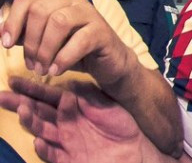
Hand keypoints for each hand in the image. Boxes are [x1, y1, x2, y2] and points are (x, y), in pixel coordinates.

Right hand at [0, 77, 144, 162]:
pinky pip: (53, 154)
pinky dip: (44, 148)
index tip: (13, 80)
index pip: (48, 96)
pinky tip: (37, 140)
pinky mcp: (69, 160)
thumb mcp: (104, 103)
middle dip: (20, 103)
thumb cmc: (122, 125)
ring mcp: (65, 142)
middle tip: (3, 95)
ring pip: (42, 131)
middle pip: (38, 113)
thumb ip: (85, 93)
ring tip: (22, 110)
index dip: (32, 89)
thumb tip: (66, 80)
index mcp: (72, 109)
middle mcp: (64, 125)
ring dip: (31, 122)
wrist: (136, 149)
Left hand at [1, 0, 133, 92]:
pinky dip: (63, 59)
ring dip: (45, 50)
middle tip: (30, 64)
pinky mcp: (102, 30)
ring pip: (58, 22)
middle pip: (40, 10)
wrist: (106, 60)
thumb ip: (22, 33)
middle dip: (29, 41)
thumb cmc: (70, 47)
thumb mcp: (41, 39)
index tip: (5, 44)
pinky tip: (56, 71)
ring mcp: (90, 11)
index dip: (13, 20)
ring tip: (42, 69)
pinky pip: (79, 40)